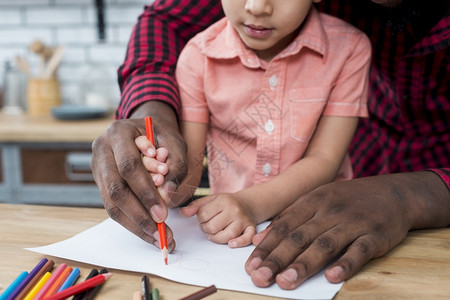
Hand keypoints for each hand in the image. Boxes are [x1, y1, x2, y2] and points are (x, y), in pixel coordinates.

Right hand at [91, 101, 187, 249]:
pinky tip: (149, 233)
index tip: (163, 213)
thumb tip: (168, 196)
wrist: (146, 130)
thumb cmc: (163, 136)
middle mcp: (102, 148)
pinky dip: (132, 222)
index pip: (129, 166)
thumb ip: (176, 166)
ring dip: (136, 224)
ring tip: (158, 238)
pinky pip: (112, 207)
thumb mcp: (176, 143)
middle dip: (140, 213)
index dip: (145, 192)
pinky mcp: (100, 182)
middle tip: (161, 231)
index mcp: (119, 132)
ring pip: (111, 202)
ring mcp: (97, 166)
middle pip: (116, 188)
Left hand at [181, 193, 256, 247]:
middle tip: (208, 225)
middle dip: (207, 229)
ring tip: (215, 233)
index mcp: (223, 201)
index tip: (203, 217)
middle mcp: (234, 210)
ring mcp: (243, 220)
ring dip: (217, 238)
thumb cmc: (227, 203)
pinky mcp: (251, 228)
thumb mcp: (211, 199)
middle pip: (213, 227)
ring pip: (228, 235)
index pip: (204, 214)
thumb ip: (196, 206)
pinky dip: (238, 243)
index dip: (200, 218)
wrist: (247, 203)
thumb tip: (183, 212)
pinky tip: (231, 243)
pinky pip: (246, 239)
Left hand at [245, 171, 449, 289]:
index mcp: (312, 201)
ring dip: (304, 264)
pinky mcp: (375, 235)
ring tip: (286, 281)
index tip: (250, 266)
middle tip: (260, 277)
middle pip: (299, 237)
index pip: (283, 226)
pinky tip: (331, 277)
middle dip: (277, 258)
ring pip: (325, 244)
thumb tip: (260, 239)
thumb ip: (289, 218)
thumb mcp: (316, 200)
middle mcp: (329, 210)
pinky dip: (345, 264)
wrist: (392, 193)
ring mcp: (352, 222)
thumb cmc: (347, 200)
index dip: (266, 247)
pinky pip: (359, 250)